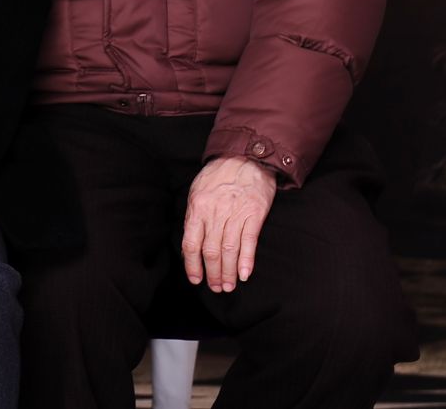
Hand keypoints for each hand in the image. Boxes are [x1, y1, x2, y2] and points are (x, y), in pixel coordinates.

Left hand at [181, 156, 277, 292]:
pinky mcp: (254, 214)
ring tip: (227, 286)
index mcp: (197, 207)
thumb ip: (195, 217)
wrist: (245, 157)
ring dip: (228, 272)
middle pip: (211, 250)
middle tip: (215, 288)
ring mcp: (235, 213)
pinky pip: (248, 241)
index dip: (192, 265)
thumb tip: (191, 245)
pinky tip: (243, 275)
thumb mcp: (198, 191)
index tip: (196, 279)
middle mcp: (214, 212)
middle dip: (212, 273)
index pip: (191, 243)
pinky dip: (246, 260)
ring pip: (229, 249)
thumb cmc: (219, 176)